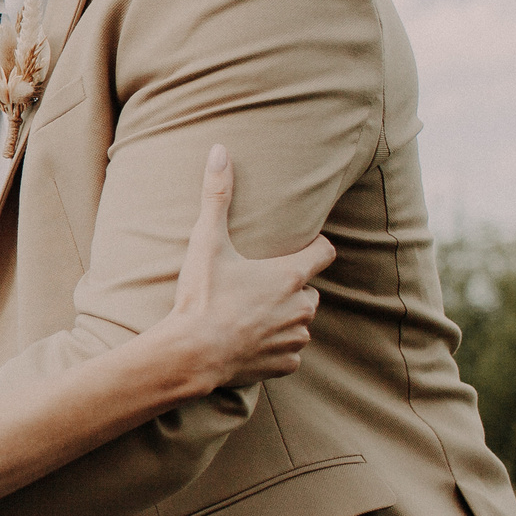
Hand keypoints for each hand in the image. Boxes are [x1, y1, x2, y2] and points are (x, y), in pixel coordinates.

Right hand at [168, 143, 334, 389]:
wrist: (192, 353)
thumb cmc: (203, 297)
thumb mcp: (207, 242)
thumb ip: (217, 196)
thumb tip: (219, 151)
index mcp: (289, 276)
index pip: (324, 252)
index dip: (315, 247)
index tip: (302, 246)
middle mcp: (301, 306)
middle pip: (309, 290)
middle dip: (290, 288)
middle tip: (257, 286)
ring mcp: (294, 338)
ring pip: (300, 323)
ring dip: (284, 318)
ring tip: (251, 315)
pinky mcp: (284, 364)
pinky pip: (289, 353)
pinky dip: (275, 348)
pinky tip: (250, 343)